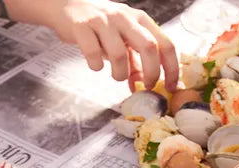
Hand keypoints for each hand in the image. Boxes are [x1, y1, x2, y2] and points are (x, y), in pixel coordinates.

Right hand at [47, 0, 177, 91]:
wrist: (66, 4)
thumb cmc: (100, 25)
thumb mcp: (123, 39)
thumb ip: (134, 61)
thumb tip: (142, 86)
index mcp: (140, 20)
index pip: (166, 44)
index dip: (172, 69)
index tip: (170, 88)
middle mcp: (124, 17)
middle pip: (149, 47)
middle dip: (151, 73)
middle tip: (145, 87)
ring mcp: (103, 21)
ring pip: (120, 55)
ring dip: (120, 74)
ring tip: (115, 76)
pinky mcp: (82, 27)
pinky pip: (93, 54)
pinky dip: (96, 66)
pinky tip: (96, 64)